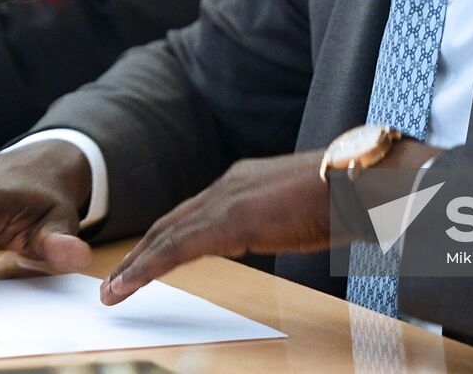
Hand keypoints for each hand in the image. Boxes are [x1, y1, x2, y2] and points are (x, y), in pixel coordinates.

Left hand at [101, 151, 331, 304]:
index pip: (192, 213)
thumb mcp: (299, 211)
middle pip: (170, 222)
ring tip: (112, 290)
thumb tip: (274, 230)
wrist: (360, 182)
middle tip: (114, 280)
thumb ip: (276, 219)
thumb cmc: (345, 198)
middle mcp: (227, 185)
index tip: (143, 261)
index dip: (164, 238)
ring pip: (166, 235)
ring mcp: (226, 200)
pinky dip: (148, 268)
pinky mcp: (228, 221)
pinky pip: (177, 249)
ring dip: (135, 265)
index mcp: (243, 182)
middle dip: (140, 252)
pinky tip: (130, 286)